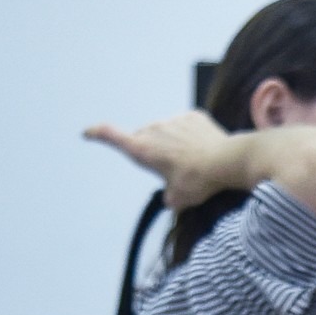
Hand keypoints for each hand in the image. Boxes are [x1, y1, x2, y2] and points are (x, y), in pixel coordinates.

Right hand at [84, 112, 232, 211]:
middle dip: (153, 152)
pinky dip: (191, 137)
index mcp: (144, 150)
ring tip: (193, 161)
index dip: (98, 134)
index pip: (113, 137)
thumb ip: (169, 197)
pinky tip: (204, 150)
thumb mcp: (179, 198)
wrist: (227, 160)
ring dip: (173, 144)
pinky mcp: (192, 116)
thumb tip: (170, 197)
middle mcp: (154, 131)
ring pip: (167, 132)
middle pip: (145, 139)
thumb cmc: (199, 181)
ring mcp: (174, 120)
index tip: (87, 132)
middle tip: (173, 170)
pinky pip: (186, 127)